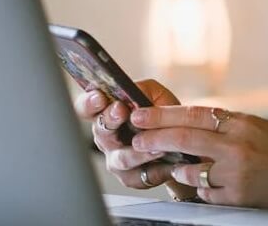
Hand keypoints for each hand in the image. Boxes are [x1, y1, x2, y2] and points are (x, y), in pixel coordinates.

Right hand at [73, 80, 197, 199]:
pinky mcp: (130, 178)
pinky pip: (139, 176)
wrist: (181, 141)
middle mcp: (107, 138)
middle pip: (100, 131)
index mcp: (107, 114)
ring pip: (121, 158)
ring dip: (138, 151)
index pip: (87, 108)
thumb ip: (143, 89)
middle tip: (121, 110)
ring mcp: (116, 159)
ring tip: (155, 145)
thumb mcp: (156, 94)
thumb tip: (132, 93)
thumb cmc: (163, 115)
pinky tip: (166, 161)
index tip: (99, 97)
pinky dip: (155, 168)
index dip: (89, 103)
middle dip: (110, 119)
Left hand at [128, 105, 267, 209]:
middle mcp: (236, 145)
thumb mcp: (255, 126)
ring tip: (175, 166)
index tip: (140, 115)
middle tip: (136, 139)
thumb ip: (224, 124)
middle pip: (184, 139)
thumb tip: (187, 121)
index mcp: (240, 122)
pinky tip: (206, 184)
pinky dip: (200, 188)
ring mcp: (236, 173)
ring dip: (177, 169)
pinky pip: (204, 192)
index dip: (162, 115)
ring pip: (189, 170)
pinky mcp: (237, 196)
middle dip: (154, 139)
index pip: (193, 114)